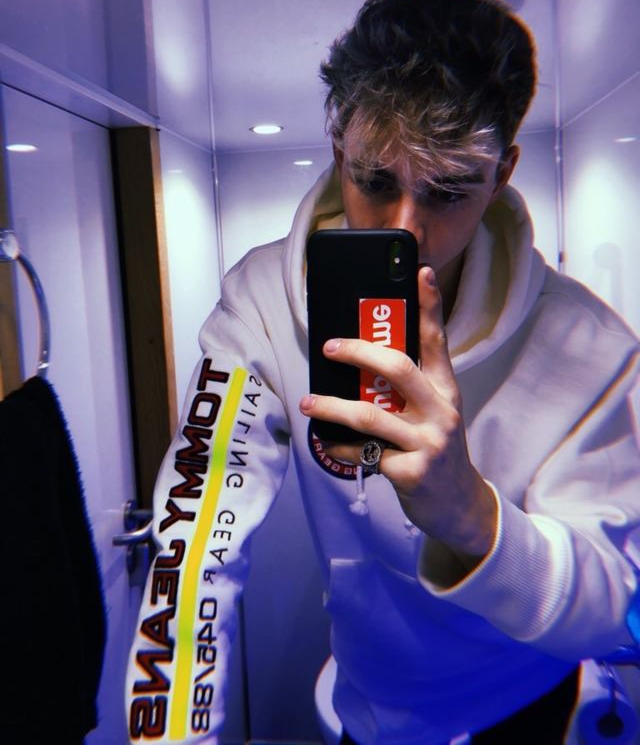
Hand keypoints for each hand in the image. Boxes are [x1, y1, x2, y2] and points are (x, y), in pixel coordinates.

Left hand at [300, 266, 496, 564]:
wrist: (459, 504)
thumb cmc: (435, 447)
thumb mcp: (433, 412)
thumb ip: (408, 388)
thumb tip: (361, 359)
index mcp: (445, 389)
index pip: (438, 339)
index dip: (430, 304)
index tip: (420, 270)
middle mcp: (441, 411)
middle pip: (398, 368)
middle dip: (359, 351)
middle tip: (329, 346)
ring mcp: (428, 442)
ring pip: (371, 415)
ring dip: (333, 406)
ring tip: (308, 402)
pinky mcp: (412, 472)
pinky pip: (365, 454)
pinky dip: (341, 448)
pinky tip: (327, 443)